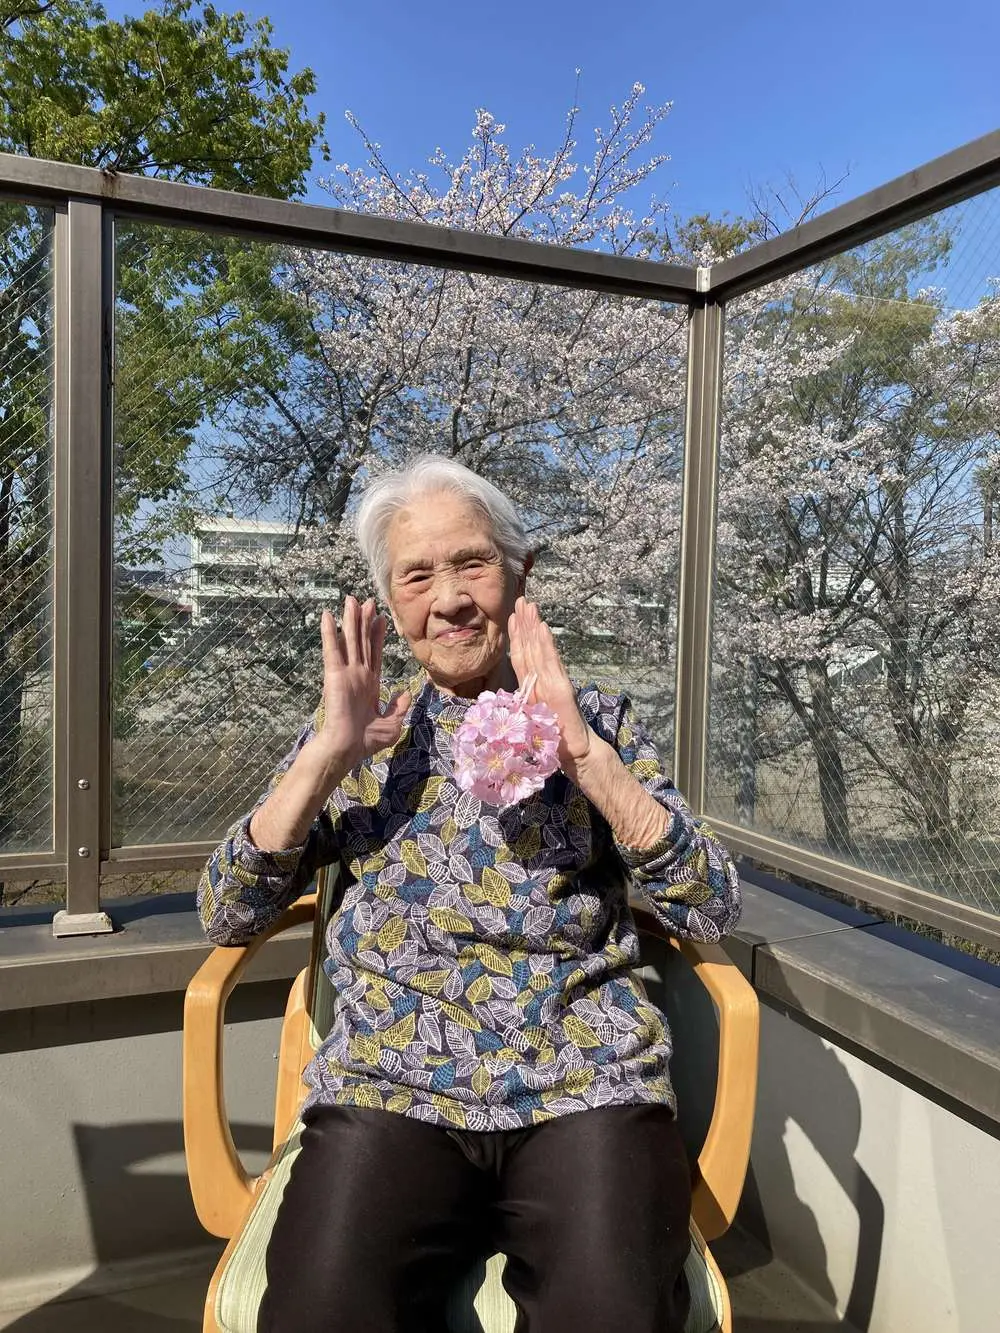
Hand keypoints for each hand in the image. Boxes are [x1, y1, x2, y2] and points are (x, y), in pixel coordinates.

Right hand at [317, 596, 409, 771]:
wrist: (347, 749)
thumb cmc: (365, 741)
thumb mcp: (391, 723)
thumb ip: (398, 706)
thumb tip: (406, 692)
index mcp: (370, 684)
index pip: (375, 653)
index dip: (377, 635)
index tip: (381, 618)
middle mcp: (358, 675)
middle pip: (362, 641)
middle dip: (364, 621)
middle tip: (367, 601)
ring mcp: (346, 673)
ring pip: (349, 640)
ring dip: (350, 620)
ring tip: (351, 599)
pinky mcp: (335, 674)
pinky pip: (333, 649)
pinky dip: (330, 632)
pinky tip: (328, 615)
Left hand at [508, 597, 596, 780]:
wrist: (576, 752)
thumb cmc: (555, 737)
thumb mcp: (532, 715)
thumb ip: (526, 699)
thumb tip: (515, 691)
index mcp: (535, 686)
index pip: (522, 656)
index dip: (517, 635)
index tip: (511, 616)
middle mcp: (544, 680)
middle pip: (530, 647)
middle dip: (524, 622)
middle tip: (521, 599)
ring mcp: (553, 683)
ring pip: (539, 649)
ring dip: (533, 626)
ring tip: (530, 606)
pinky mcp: (560, 690)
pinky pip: (550, 663)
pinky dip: (546, 645)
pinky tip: (542, 628)